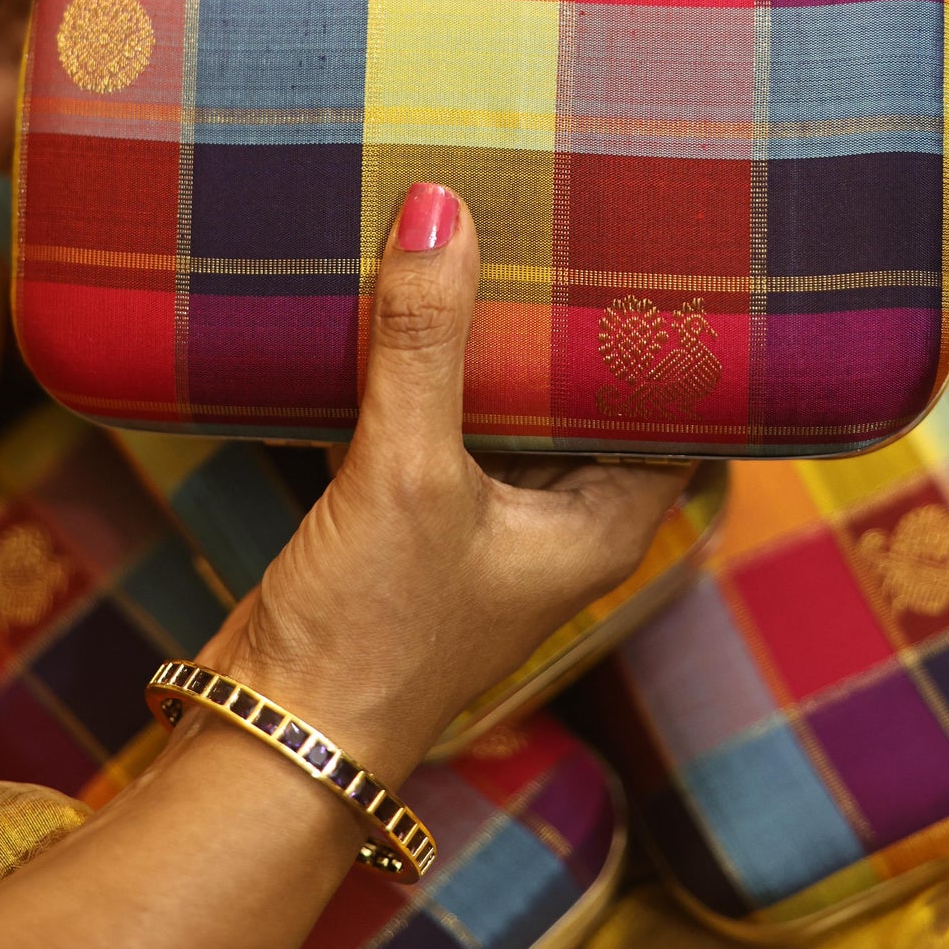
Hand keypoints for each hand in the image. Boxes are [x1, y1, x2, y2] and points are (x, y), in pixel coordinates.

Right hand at [211, 184, 686, 784]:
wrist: (273, 739)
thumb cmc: (369, 637)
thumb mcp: (406, 475)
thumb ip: (424, 343)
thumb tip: (440, 210)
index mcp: (601, 523)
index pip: (675, 409)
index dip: (672, 333)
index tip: (657, 246)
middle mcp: (557, 522)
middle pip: (584, 395)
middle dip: (567, 317)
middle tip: (563, 213)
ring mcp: (485, 521)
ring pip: (506, 405)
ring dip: (491, 337)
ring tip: (488, 234)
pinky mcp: (414, 518)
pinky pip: (438, 420)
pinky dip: (427, 369)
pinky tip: (405, 303)